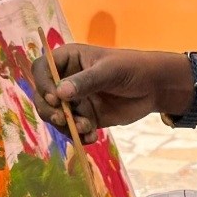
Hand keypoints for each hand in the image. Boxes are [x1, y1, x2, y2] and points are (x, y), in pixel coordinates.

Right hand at [31, 44, 191, 141]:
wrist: (155, 87)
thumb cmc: (133, 68)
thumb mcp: (109, 71)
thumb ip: (85, 81)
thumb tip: (59, 94)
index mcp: (68, 59)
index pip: (42, 69)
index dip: (43, 84)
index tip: (54, 98)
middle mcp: (67, 80)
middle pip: (43, 96)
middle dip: (50, 110)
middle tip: (64, 119)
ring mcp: (75, 99)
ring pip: (56, 116)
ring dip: (67, 126)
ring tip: (87, 127)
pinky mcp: (85, 116)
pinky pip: (73, 129)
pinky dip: (79, 135)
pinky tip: (92, 136)